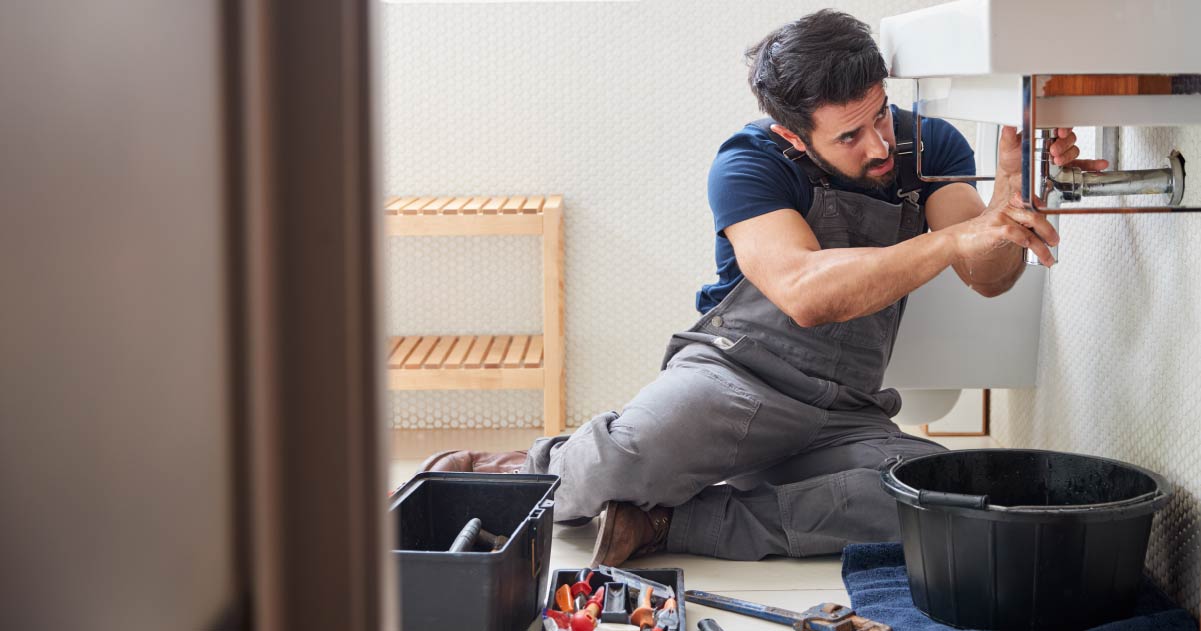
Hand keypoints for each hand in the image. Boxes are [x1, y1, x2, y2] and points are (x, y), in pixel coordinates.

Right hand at [949, 193, 1059, 266]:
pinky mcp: (994, 231)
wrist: (956, 240)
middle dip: (1049, 231)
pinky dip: (1025, 241)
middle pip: (1035, 216)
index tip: (1053, 231)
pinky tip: (1031, 249)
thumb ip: (1015, 225)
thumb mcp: (998, 225)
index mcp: (1008, 207)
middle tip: (1055, 242)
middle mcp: (1006, 210)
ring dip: (1042, 246)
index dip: (1046, 216)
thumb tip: (1033, 233)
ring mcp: (1000, 219)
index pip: (1033, 207)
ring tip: (1048, 257)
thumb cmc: (976, 234)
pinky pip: (1014, 233)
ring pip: (1029, 229)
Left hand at [995, 126, 1109, 180]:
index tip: (1060, 131)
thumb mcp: (1007, 145)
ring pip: (1073, 150)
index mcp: (1043, 133)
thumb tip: (1009, 121)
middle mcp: (1054, 142)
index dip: (1063, 126)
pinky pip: (1082, 165)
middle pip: (1068, 138)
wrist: (1011, 180)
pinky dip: (1092, 165)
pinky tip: (1100, 165)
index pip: (1059, 125)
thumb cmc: (1011, 160)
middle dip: (1063, 143)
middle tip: (1054, 150)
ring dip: (1068, 155)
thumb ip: (1008, 134)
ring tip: (1057, 160)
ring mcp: (1060, 155)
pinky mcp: (1064, 168)